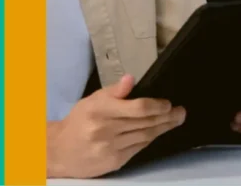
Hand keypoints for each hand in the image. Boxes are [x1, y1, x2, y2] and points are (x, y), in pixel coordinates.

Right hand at [47, 74, 186, 178]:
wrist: (60, 152)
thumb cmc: (78, 122)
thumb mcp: (91, 101)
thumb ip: (112, 91)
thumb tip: (130, 79)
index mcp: (99, 110)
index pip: (136, 108)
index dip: (156, 106)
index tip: (167, 103)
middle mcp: (105, 130)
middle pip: (144, 123)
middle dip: (166, 117)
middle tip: (180, 112)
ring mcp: (111, 147)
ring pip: (145, 136)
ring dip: (163, 128)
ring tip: (175, 120)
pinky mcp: (115, 161)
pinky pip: (139, 148)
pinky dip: (150, 139)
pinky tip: (158, 132)